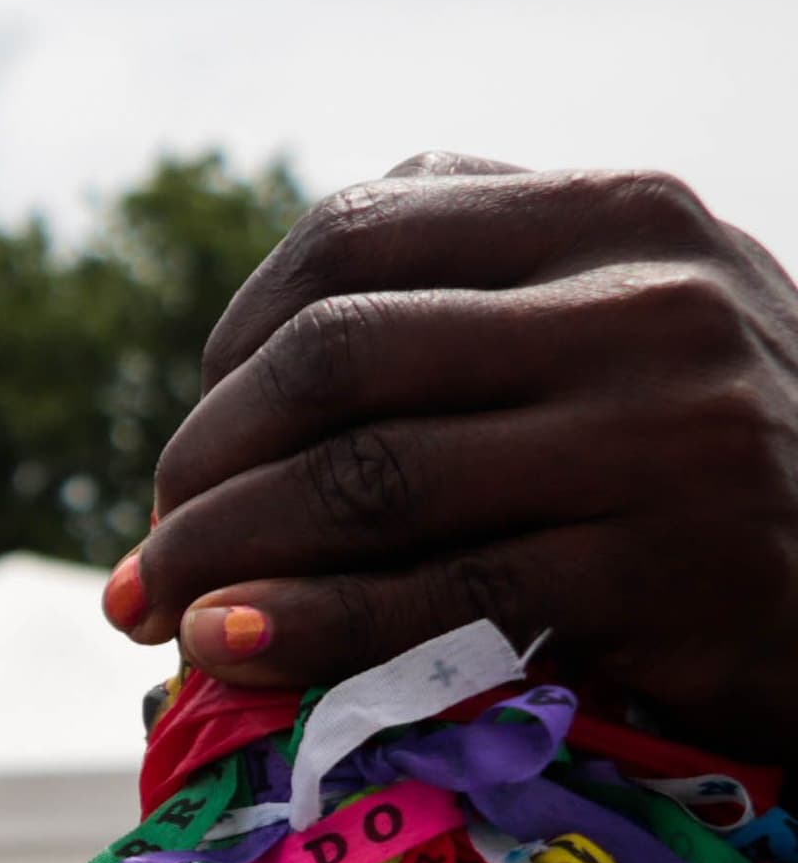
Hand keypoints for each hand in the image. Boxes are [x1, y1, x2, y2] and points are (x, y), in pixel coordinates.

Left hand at [126, 153, 797, 760]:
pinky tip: (227, 650)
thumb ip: (469, 294)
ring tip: (153, 614)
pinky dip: (306, 630)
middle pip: (333, 356)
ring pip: (367, 481)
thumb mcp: (625, 325)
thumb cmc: (711, 460)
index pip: (350, 236)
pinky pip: (439, 601)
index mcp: (617, 212)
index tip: (191, 445)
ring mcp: (670, 436)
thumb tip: (228, 371)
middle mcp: (650, 303)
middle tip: (150, 551)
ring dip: (220, 555)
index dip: (228, 346)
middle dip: (203, 463)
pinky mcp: (672, 573)